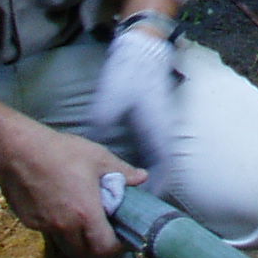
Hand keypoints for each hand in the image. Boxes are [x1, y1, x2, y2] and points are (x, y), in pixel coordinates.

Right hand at [0, 121, 144, 257]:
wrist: (19, 149)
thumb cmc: (61, 151)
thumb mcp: (97, 158)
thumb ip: (121, 171)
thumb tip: (141, 177)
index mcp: (85, 213)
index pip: (104, 247)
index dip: (117, 248)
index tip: (123, 239)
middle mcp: (64, 226)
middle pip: (84, 254)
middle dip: (98, 250)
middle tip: (106, 236)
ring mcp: (45, 226)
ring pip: (66, 244)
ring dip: (78, 241)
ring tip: (86, 222)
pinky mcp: (29, 221)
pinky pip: (49, 231)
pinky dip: (60, 227)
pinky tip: (62, 207)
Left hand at [86, 21, 177, 197]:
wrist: (144, 51)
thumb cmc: (130, 73)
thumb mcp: (112, 97)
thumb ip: (103, 121)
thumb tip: (94, 142)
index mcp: (156, 129)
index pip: (162, 168)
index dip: (154, 190)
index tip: (143, 206)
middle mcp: (163, 132)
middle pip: (162, 169)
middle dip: (150, 190)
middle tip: (131, 206)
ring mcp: (162, 127)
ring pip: (159, 161)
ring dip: (149, 179)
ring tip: (129, 194)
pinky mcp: (157, 123)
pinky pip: (155, 152)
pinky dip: (147, 166)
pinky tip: (130, 173)